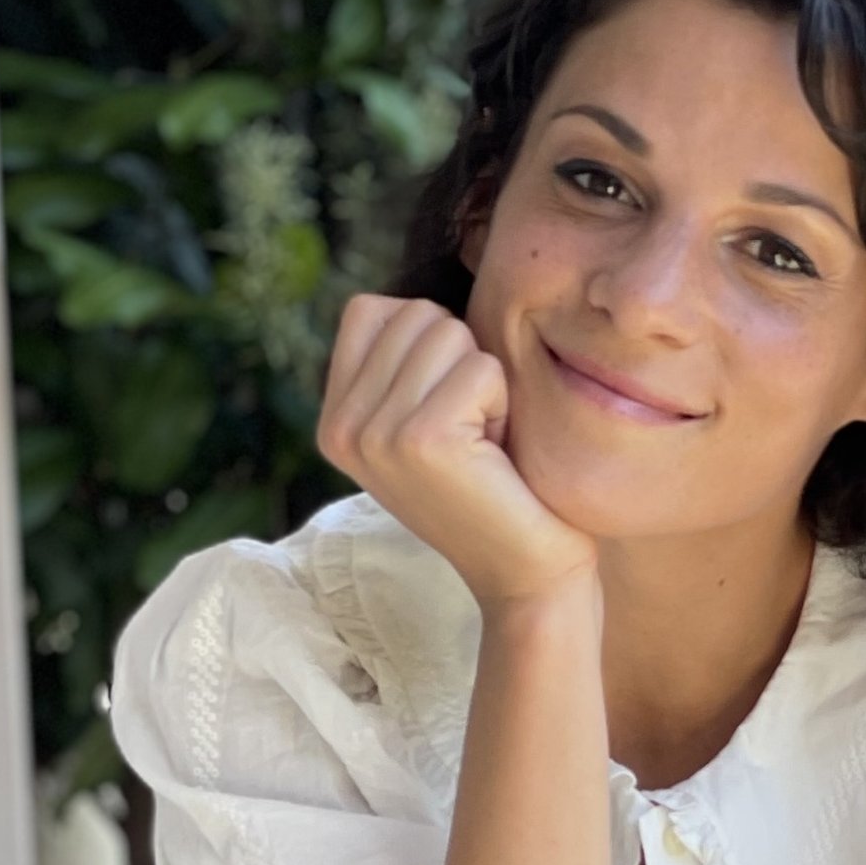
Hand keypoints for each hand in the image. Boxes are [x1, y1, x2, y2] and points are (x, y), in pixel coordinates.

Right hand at [317, 294, 595, 612]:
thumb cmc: (501, 490)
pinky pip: (482, 368)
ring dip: (487, 386)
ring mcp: (374, 434)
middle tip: (476, 438)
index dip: (433, 347)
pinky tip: (499, 459)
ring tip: (486, 448)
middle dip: (465, 364)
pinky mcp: (421, 440)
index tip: (450, 417)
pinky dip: (506, 405)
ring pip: (449, 334)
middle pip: (416, 314)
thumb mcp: (432, 417)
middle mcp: (341, 426)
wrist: (531, 576)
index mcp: (334, 417)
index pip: (374, 308)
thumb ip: (407, 361)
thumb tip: (422, 287)